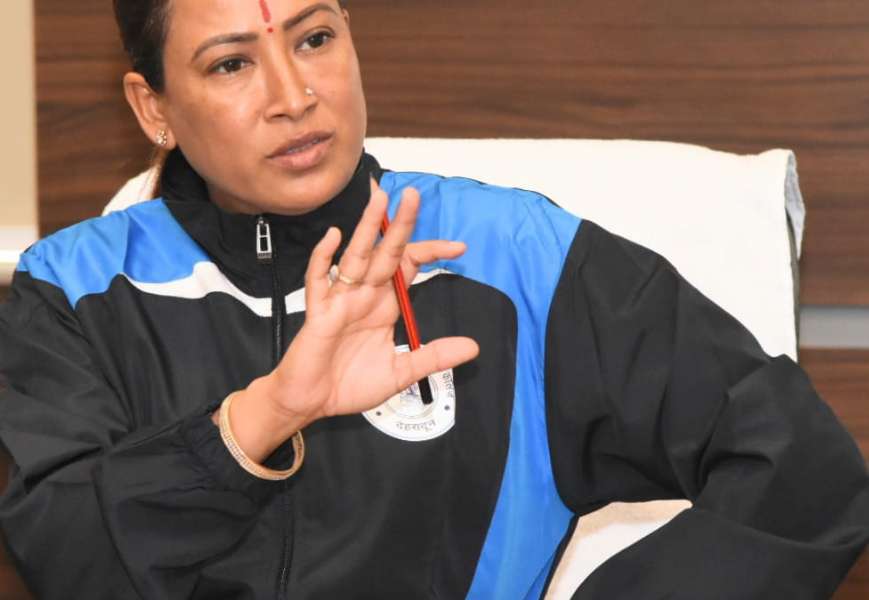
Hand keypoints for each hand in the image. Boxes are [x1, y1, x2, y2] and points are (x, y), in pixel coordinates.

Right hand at [264, 180, 478, 426]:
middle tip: (414, 196)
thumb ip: (433, 357)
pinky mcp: (318, 311)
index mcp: (384, 304)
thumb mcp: (401, 373)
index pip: (410, 266)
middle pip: (385, 252)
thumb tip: (472, 347)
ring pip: (356, 256)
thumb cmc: (350, 384)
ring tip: (379, 199)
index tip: (460, 248)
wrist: (312, 402)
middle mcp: (364, 295)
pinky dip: (323, 258)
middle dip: (400, 225)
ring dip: (366, 227)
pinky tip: (334, 237)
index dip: (431, 253)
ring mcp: (340, 299)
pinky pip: (318, 279)